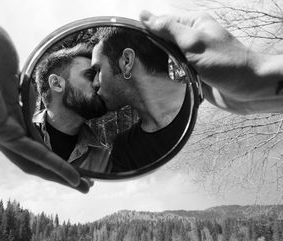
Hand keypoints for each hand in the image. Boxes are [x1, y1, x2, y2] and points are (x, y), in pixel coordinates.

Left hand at [0, 0, 89, 192]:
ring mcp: (0, 133)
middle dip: (62, 173)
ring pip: (35, 163)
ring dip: (61, 176)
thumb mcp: (16, 70)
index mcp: (9, 116)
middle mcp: (5, 129)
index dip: (57, 155)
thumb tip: (44, 74)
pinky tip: (72, 176)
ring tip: (84, 186)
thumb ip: (28, 80)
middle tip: (86, 184)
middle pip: (37, 160)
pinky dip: (54, 167)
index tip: (80, 161)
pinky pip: (32, 153)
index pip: (37, 143)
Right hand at [140, 10, 282, 113]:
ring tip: (139, 70)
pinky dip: (166, 75)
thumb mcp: (194, 42)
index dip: (145, 29)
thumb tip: (145, 15)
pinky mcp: (192, 74)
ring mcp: (191, 58)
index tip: (128, 40)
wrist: (248, 90)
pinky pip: (173, 72)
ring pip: (166, 58)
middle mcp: (191, 39)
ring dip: (157, 64)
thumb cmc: (225, 63)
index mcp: (193, 25)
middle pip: (162, 40)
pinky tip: (155, 79)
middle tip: (131, 59)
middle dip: (149, 48)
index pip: (161, 22)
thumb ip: (169, 29)